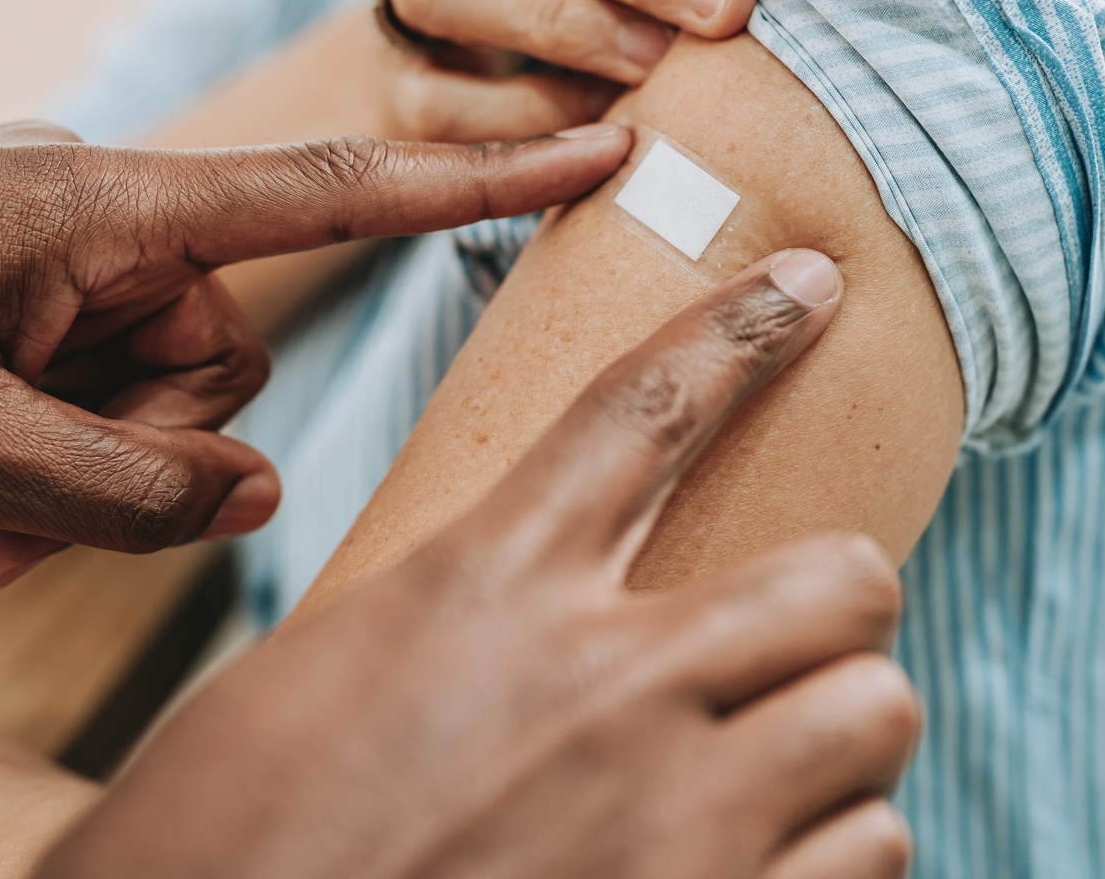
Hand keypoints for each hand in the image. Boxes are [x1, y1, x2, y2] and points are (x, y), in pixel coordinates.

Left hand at [0, 120, 631, 586]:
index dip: (474, 177)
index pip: (323, 188)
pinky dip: (44, 438)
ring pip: (146, 371)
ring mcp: (41, 234)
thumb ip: (118, 478)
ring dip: (82, 462)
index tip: (597, 146)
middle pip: (217, 341)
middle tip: (22, 524)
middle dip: (148, 449)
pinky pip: (77, 360)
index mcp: (93, 208)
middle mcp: (86, 205)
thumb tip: (254, 490)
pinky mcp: (1, 265)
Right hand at [41, 250, 916, 878]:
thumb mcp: (316, 676)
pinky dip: (834, 856)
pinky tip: (767, 865)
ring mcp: (676, 820)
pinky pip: (870, 857)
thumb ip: (451, 618)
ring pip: (875, 719)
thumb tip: (534, 601)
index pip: (648, 407)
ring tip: (776, 770)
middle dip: (838, 603)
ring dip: (838, 743)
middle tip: (790, 643)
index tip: (812, 285)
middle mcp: (605, 685)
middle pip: (840, 575)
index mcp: (489, 590)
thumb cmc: (229, 838)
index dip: (743, 327)